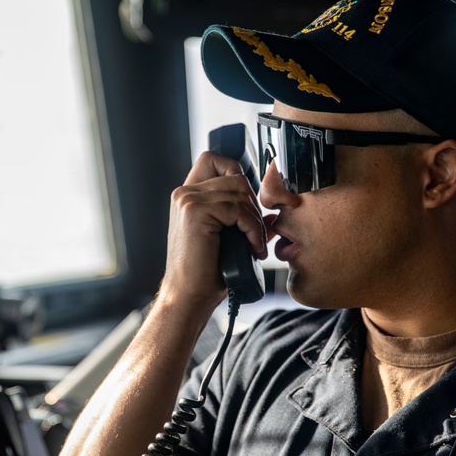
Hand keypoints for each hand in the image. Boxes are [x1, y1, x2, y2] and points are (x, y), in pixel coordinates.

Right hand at [159, 151, 268, 308]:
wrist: (188, 296)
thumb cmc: (206, 272)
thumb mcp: (227, 238)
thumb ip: (243, 219)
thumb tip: (272, 216)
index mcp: (187, 195)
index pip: (214, 159)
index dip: (237, 172)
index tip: (249, 204)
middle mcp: (184, 193)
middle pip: (236, 175)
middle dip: (253, 203)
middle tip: (255, 232)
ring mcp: (188, 200)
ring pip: (240, 191)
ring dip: (255, 219)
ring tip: (254, 244)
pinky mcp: (195, 211)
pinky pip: (239, 210)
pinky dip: (252, 230)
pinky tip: (252, 249)